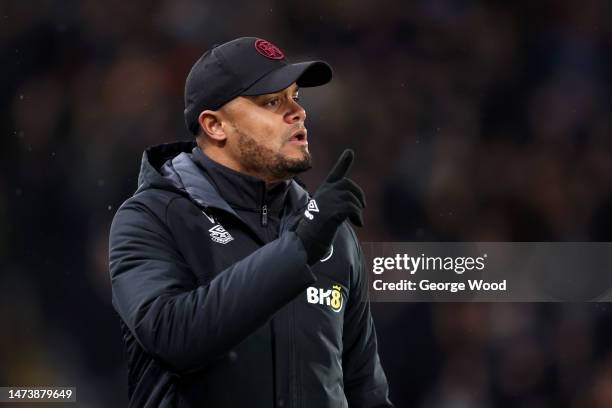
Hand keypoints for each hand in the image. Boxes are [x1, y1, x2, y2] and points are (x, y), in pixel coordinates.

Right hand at [295, 149, 365, 264]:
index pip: (336, 174)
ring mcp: (327, 201)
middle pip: (347, 185)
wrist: (307, 241)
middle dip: (358, 194)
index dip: (343, 162)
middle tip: (362, 207)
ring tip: (357, 219)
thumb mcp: (328, 212)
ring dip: (358, 209)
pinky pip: (352, 208)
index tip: (350, 152)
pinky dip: (358, 216)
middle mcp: (324, 193)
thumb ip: (339, 203)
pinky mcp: (331, 211)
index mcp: (324, 192)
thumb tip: (359, 204)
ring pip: (351, 197)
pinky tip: (358, 224)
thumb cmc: (318, 228)